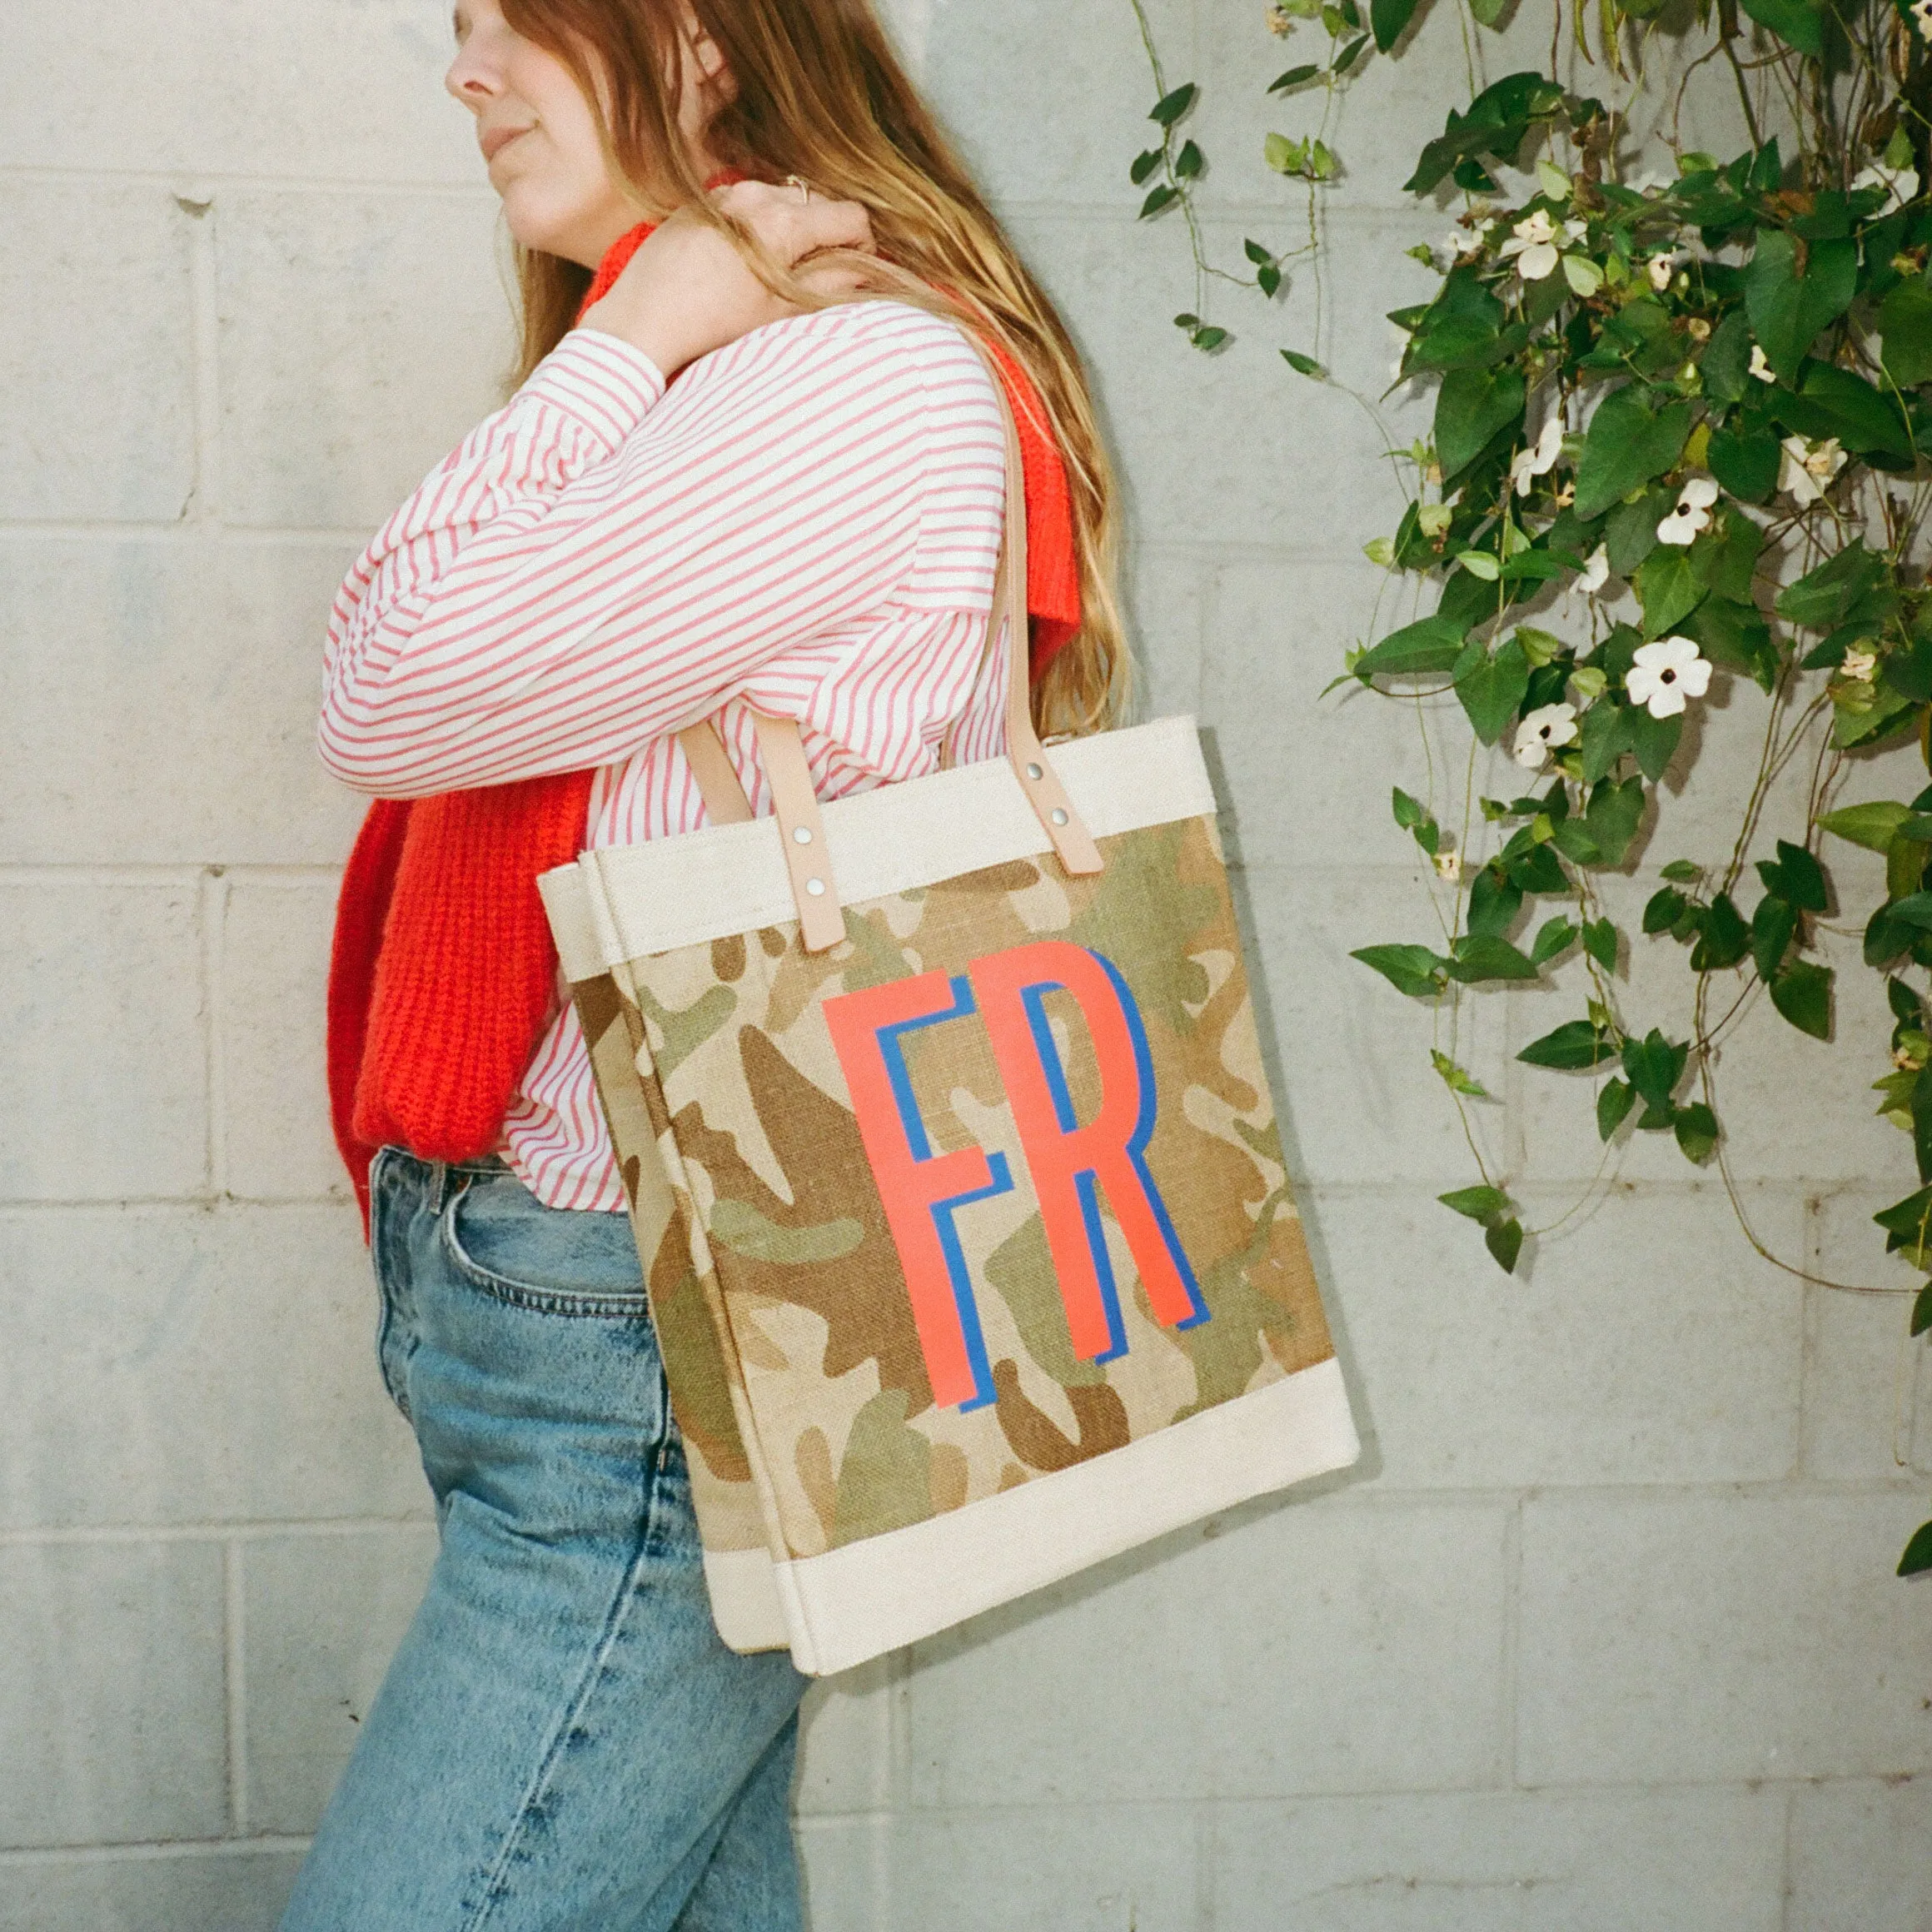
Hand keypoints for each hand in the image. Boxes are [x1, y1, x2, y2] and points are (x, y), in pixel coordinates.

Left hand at [578, 179, 875, 377]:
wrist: (643, 321)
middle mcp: (755, 195)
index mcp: (783, 223)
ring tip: (779, 265)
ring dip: (792, 224)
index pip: (851, 216)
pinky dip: (759, 221)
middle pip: (818, 200)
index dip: (863, 244)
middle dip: (827, 233)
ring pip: (782, 197)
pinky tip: (744, 257)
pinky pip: (746, 201)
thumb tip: (864, 272)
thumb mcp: (781, 311)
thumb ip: (830, 285)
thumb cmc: (713, 324)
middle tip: (818, 271)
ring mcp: (725, 194)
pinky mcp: (700, 202)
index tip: (854, 268)